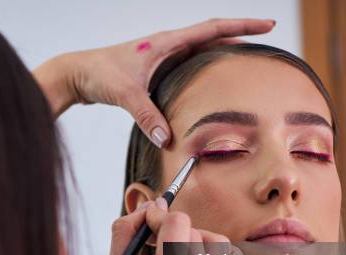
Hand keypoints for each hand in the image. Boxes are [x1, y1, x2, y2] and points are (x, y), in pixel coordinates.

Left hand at [33, 18, 274, 146]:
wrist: (77, 74)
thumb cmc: (98, 75)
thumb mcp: (125, 94)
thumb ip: (147, 116)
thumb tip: (168, 140)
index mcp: (166, 42)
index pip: (212, 28)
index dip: (243, 24)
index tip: (268, 24)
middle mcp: (166, 45)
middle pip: (211, 36)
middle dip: (240, 36)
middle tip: (265, 42)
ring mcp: (160, 56)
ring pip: (199, 51)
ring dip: (221, 53)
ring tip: (245, 62)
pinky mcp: (153, 70)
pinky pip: (186, 65)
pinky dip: (203, 70)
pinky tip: (209, 82)